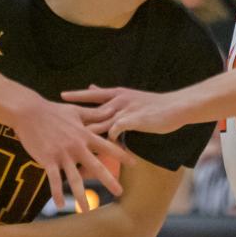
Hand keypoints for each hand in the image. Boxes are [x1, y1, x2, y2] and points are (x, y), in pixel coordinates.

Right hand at [11, 96, 132, 212]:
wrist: (29, 111)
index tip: (134, 164)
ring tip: (87, 210)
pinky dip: (56, 193)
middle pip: (96, 166)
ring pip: (74, 179)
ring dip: (81, 196)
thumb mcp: (76, 110)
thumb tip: (111, 109)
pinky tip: (60, 205)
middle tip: (120, 192)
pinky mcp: (47, 159)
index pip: (107, 146)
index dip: (121, 155)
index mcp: (84, 134)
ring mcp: (62, 154)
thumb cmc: (53, 110)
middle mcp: (76, 146)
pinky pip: (54, 180)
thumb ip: (94, 114)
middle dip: (109, 180)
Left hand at [62, 85, 185, 139]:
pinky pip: (113, 132)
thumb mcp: (130, 96)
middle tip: (58, 123)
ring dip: (86, 135)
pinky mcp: (132, 120)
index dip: (76, 95)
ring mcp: (125, 110)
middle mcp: (119, 100)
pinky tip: (101, 150)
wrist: (177, 106)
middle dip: (74, 118)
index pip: (92, 94)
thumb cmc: (155, 104)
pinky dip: (106, 140)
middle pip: (91, 110)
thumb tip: (92, 86)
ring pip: (99, 123)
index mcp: (118, 93)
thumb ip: (110, 95)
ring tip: (71, 144)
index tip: (60, 96)